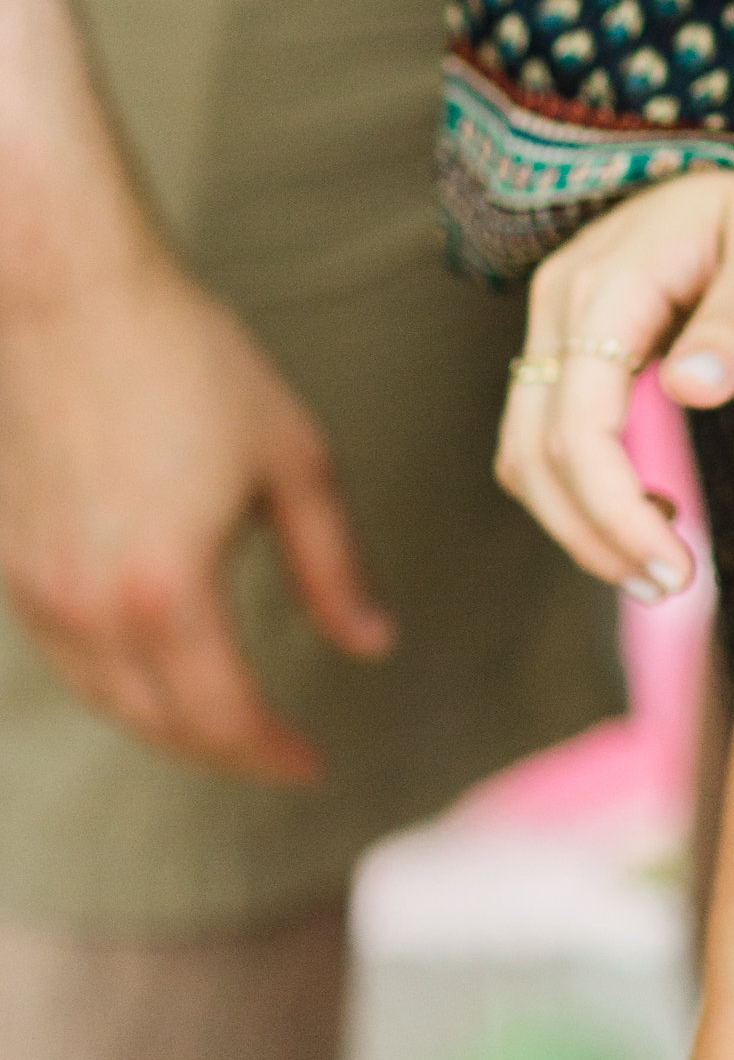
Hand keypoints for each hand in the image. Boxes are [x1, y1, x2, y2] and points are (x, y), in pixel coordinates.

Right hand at [0, 244, 391, 782]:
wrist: (66, 294)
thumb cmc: (184, 358)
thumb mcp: (292, 457)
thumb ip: (333, 565)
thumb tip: (371, 643)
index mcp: (164, 591)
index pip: (222, 717)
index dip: (271, 754)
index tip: (311, 765)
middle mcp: (87, 609)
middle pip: (159, 725)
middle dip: (224, 752)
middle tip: (276, 752)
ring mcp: (36, 590)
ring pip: (106, 699)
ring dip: (169, 724)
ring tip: (227, 720)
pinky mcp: (9, 562)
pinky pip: (66, 657)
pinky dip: (118, 681)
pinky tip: (159, 663)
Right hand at [494, 170, 733, 595]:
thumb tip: (697, 391)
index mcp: (606, 286)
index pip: (577, 424)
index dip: (612, 508)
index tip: (675, 567)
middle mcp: (560, 305)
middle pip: (534, 450)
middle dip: (593, 534)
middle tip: (671, 587)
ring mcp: (555, 322)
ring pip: (524, 450)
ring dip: (576, 523)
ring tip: (659, 567)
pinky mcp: (568, 340)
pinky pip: (544, 432)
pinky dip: (577, 490)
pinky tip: (647, 513)